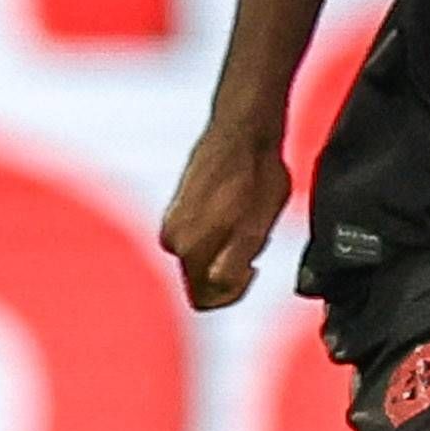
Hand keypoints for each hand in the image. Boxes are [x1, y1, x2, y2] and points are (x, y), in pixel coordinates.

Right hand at [158, 121, 288, 308]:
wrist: (243, 131)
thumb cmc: (257, 174)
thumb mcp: (258, 228)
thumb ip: (235, 263)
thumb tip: (219, 282)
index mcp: (190, 247)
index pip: (204, 300)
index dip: (234, 292)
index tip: (253, 269)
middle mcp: (172, 239)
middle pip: (199, 282)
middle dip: (228, 273)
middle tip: (254, 245)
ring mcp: (171, 222)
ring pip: (198, 260)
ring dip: (223, 254)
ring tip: (248, 226)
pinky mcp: (175, 208)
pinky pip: (194, 239)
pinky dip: (215, 236)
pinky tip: (237, 214)